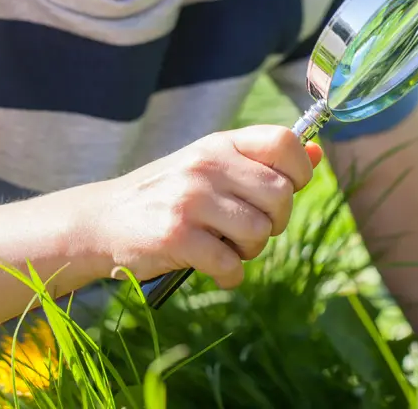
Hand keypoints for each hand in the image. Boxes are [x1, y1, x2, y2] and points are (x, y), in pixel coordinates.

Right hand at [75, 126, 323, 287]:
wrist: (100, 221)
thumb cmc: (167, 195)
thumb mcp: (211, 166)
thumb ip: (260, 162)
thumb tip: (317, 153)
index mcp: (219, 144)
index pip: (284, 141)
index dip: (299, 170)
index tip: (286, 190)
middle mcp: (207, 165)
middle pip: (281, 194)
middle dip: (275, 222)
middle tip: (250, 230)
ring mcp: (191, 200)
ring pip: (260, 232)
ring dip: (250, 251)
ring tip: (225, 246)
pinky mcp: (176, 237)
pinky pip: (231, 266)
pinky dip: (230, 276)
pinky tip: (214, 269)